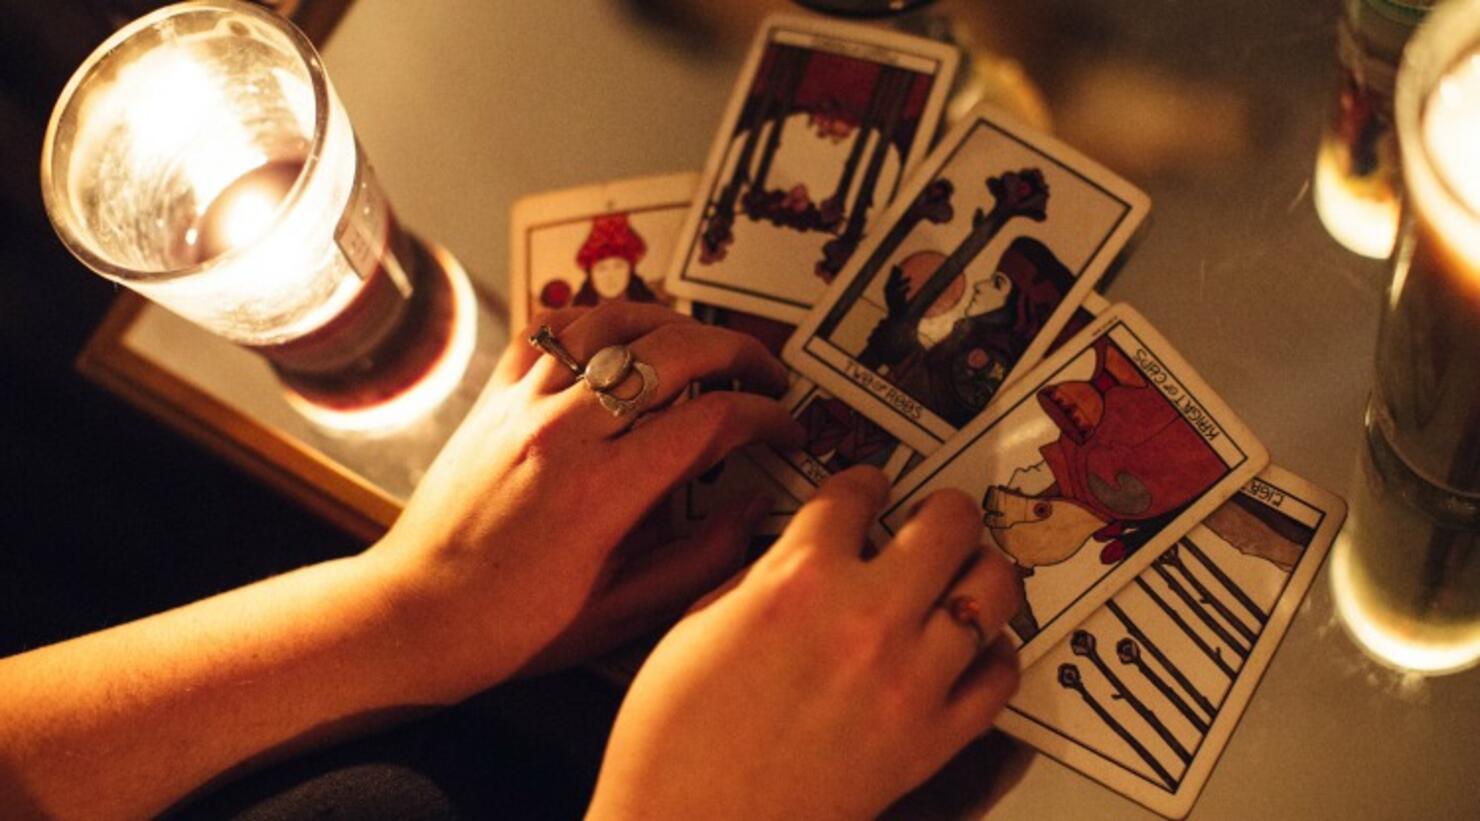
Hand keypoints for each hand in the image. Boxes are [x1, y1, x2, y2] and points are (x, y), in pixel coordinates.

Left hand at [368, 302, 803, 697]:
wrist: (415, 616)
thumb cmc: (515, 628)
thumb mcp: (623, 612)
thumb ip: (701, 557)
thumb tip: (755, 504)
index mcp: (604, 490)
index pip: (712, 419)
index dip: (766, 417)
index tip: (786, 430)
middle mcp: (565, 430)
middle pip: (675, 350)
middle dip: (740, 352)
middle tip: (767, 376)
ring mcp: (523, 403)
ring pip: (613, 319)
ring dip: (673, 321)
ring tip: (704, 343)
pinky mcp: (493, 396)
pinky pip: (549, 328)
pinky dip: (595, 320)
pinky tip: (622, 338)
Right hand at [589, 466, 1022, 819]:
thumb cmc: (674, 740)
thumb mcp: (696, 626)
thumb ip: (759, 578)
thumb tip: (796, 558)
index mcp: (798, 579)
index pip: (856, 492)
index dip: (863, 482)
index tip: (868, 488)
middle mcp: (866, 617)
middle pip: (947, 523)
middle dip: (942, 509)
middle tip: (934, 516)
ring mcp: (909, 679)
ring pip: (991, 591)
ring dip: (978, 572)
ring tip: (964, 574)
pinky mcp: (932, 739)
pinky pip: (999, 678)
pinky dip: (996, 656)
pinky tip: (975, 649)